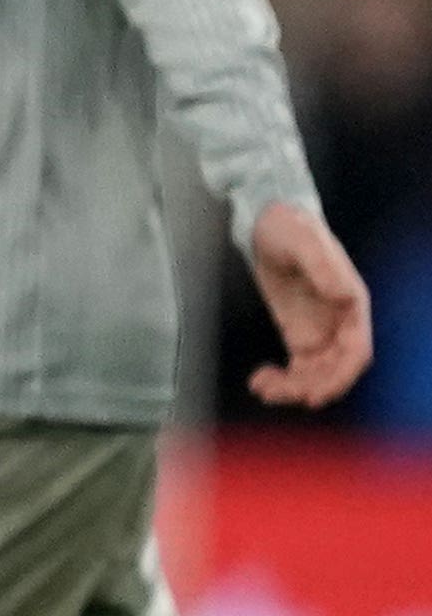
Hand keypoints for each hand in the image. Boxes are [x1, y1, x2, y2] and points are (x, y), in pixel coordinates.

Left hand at [248, 198, 374, 408]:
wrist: (267, 221)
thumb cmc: (290, 226)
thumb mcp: (304, 241)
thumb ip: (323, 266)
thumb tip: (344, 295)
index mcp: (351, 303)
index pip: (356, 351)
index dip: (340, 377)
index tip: (315, 395)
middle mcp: (340, 321)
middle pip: (334, 369)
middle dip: (309, 387)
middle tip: (275, 393)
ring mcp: (320, 329)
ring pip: (316, 373)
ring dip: (293, 388)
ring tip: (261, 386)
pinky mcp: (297, 331)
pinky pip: (298, 366)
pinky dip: (283, 379)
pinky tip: (260, 379)